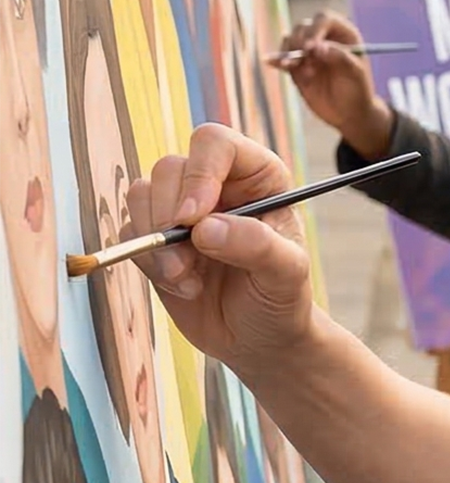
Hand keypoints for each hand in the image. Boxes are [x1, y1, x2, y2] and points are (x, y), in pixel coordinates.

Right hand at [131, 126, 315, 370]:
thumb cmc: (282, 298)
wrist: (260, 338)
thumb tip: (204, 228)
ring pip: (141, 195)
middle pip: (170, 168)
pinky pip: (130, 232)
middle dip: (169, 218)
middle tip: (187, 262)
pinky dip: (147, 262)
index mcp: (257, 176)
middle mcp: (217, 184)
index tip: (193, 219)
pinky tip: (183, 287)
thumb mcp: (286, 274)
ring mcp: (182, 209)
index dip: (199, 174)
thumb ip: (256, 246)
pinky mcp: (156, 239)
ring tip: (188, 279)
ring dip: (155, 243)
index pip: (215, 144)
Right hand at [275, 13, 395, 154]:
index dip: (315, 29)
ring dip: (291, 54)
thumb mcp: (355, 74)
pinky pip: (283, 57)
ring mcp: (308, 51)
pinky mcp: (297, 65)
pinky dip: (278, 60)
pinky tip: (272, 63)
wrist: (349, 113)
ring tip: (306, 75)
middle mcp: (324, 37)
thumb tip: (316, 47)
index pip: (324, 19)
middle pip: (303, 27)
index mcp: (343, 33)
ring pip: (290, 40)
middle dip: (300, 43)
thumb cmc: (358, 90)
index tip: (310, 47)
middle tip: (308, 65)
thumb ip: (338, 57)